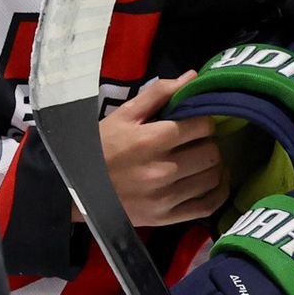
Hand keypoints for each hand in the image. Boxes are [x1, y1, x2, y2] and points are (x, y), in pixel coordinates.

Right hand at [92, 73, 228, 228]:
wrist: (76, 187)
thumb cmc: (101, 146)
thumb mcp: (124, 114)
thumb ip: (159, 93)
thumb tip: (193, 76)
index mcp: (151, 139)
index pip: (202, 126)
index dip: (204, 120)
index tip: (196, 122)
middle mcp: (162, 170)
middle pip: (210, 152)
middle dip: (208, 143)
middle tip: (198, 142)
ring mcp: (165, 197)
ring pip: (212, 178)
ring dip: (213, 167)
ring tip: (202, 161)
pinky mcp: (165, 218)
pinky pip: (206, 207)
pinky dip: (217, 194)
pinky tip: (214, 183)